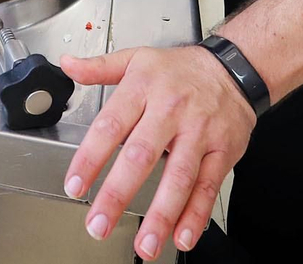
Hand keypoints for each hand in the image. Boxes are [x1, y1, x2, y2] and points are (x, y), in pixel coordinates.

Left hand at [60, 46, 255, 259]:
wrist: (234, 68)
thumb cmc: (180, 70)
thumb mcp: (137, 59)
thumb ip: (99, 68)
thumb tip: (68, 66)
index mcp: (143, 88)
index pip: (110, 125)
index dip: (90, 157)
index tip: (74, 184)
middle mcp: (170, 111)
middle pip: (141, 156)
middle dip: (117, 194)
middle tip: (99, 224)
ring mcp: (199, 132)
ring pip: (178, 177)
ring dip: (161, 215)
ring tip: (144, 244)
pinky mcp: (222, 151)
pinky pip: (208, 187)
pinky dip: (195, 214)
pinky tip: (182, 235)